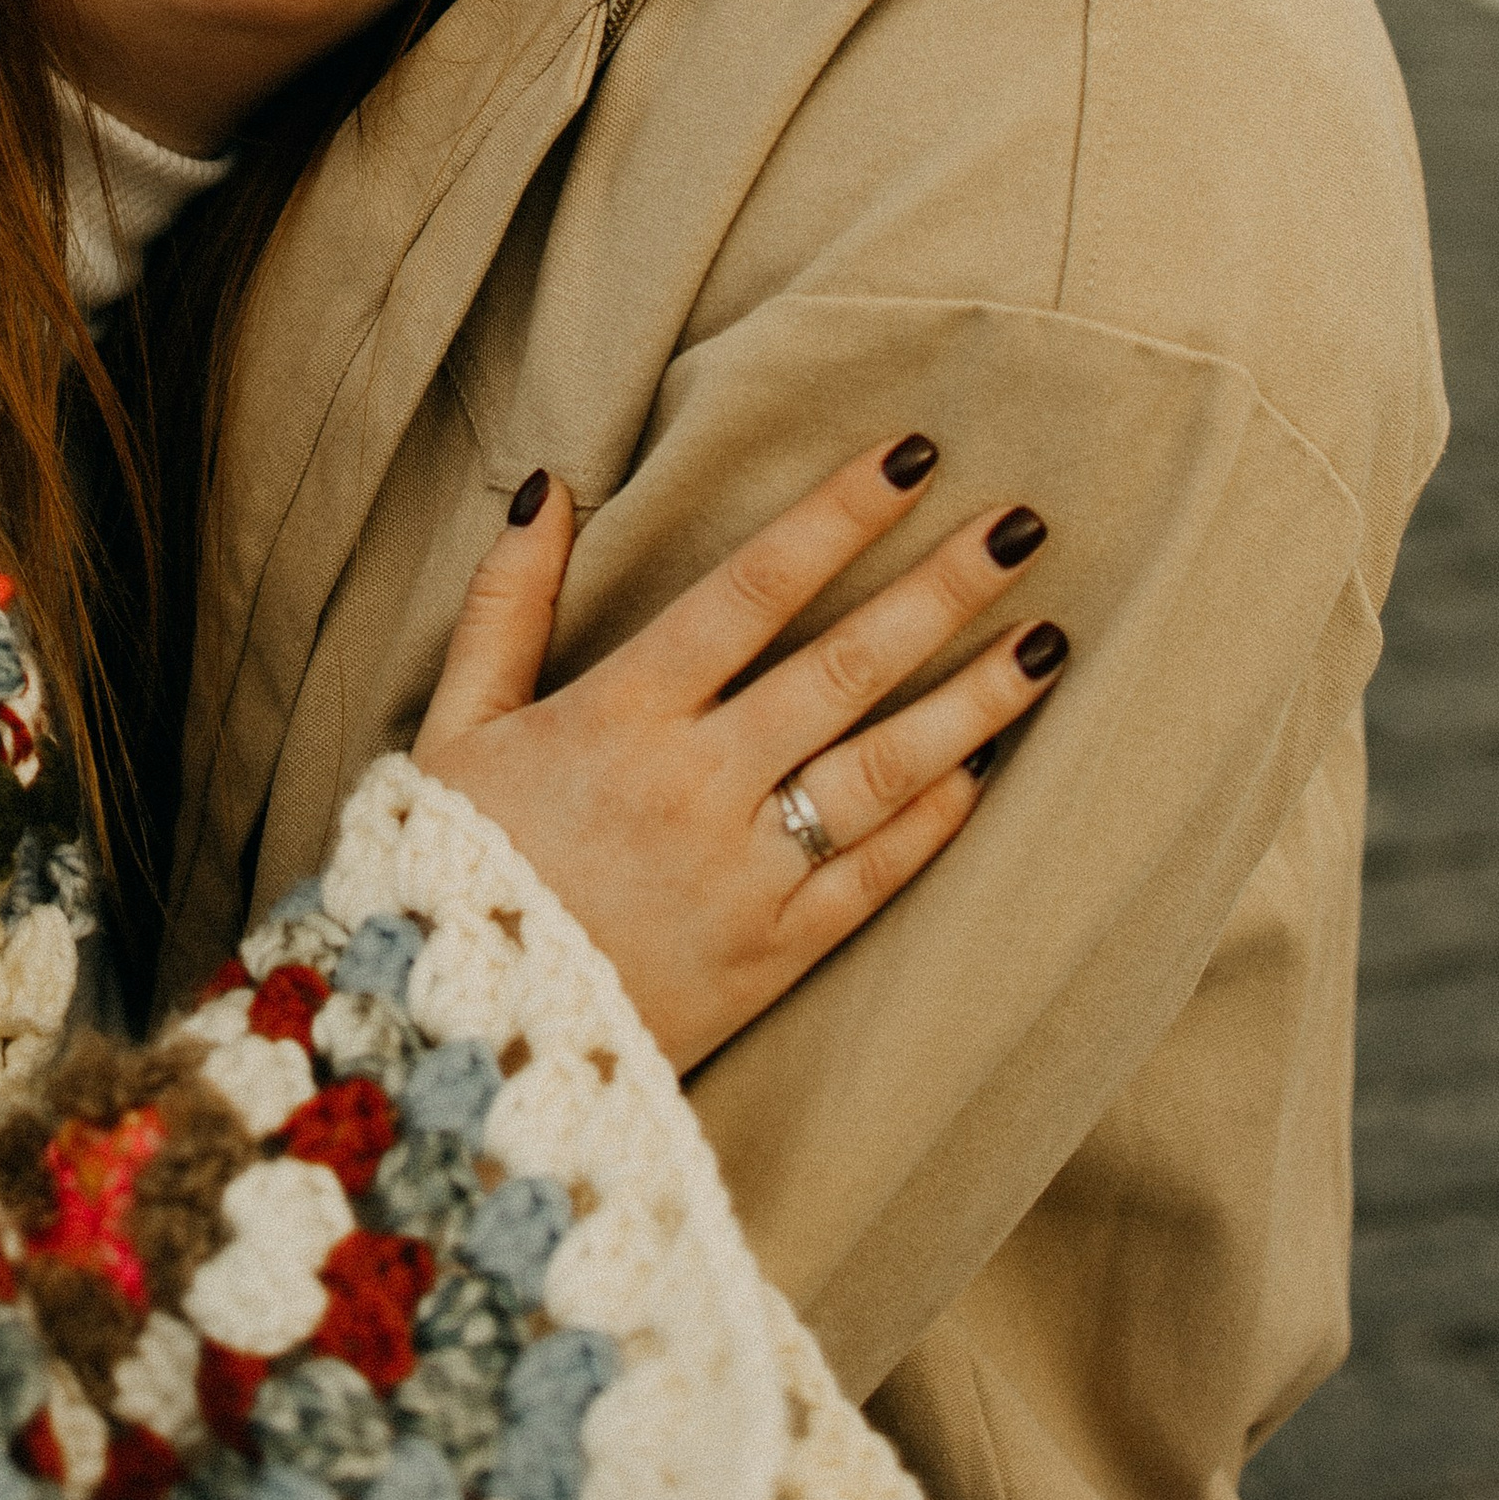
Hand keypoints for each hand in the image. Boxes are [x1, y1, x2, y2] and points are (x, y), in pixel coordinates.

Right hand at [412, 436, 1063, 1070]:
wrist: (460, 1043)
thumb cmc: (450, 866)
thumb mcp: (455, 724)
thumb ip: (507, 603)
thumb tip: (556, 483)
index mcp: (619, 714)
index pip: (754, 589)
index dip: (837, 516)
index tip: (914, 456)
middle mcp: (695, 785)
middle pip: (842, 667)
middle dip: (940, 591)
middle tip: (1022, 526)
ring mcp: (743, 874)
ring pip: (881, 770)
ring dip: (973, 701)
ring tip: (1048, 642)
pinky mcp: (772, 955)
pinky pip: (873, 876)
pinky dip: (934, 819)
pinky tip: (986, 767)